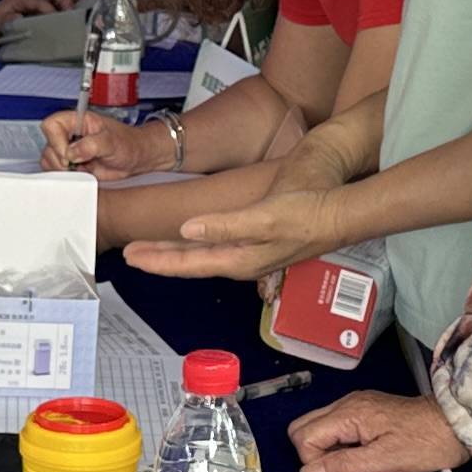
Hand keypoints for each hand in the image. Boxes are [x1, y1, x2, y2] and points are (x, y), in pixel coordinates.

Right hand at [40, 108, 174, 175]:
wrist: (137, 158)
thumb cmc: (128, 143)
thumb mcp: (112, 142)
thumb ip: (91, 145)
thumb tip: (72, 153)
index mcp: (78, 120)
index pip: (52, 125)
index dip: (56, 140)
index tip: (69, 154)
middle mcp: (70, 134)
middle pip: (48, 145)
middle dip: (60, 159)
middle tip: (77, 166)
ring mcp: (69, 150)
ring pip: (49, 160)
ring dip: (62, 170)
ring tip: (82, 170)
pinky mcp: (72, 165)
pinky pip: (58, 172)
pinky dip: (66, 177)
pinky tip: (82, 175)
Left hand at [123, 185, 344, 283]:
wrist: (341, 207)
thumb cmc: (308, 212)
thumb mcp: (264, 217)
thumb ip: (224, 226)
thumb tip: (188, 231)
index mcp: (241, 259)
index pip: (190, 263)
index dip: (158, 261)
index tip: (131, 256)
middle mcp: (243, 259)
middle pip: (192, 262)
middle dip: (160, 258)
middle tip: (130, 253)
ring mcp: (251, 251)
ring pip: (203, 255)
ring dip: (175, 252)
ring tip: (151, 247)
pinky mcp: (258, 237)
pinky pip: (217, 245)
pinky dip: (197, 242)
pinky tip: (193, 238)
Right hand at [290, 389, 468, 471]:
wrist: (455, 426)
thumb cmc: (425, 444)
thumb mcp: (384, 461)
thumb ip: (343, 466)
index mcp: (349, 413)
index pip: (304, 436)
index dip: (314, 461)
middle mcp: (347, 403)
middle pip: (302, 427)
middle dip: (313, 453)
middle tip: (341, 467)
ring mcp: (355, 405)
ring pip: (318, 427)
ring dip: (327, 449)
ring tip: (354, 461)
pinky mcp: (365, 411)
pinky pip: (335, 426)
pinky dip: (339, 443)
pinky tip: (360, 453)